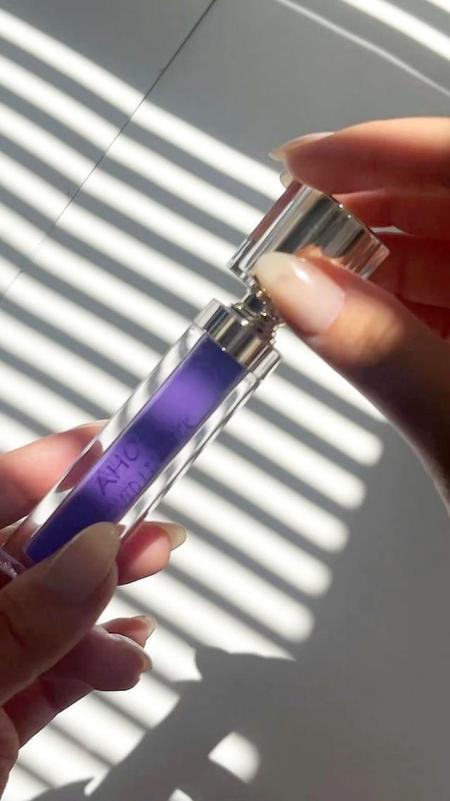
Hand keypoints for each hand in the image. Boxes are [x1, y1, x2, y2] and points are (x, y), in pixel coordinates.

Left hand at [0, 422, 185, 794]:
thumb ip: (24, 618)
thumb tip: (91, 552)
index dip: (40, 467)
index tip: (100, 443)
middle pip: (25, 553)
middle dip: (90, 535)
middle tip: (145, 518)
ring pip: (49, 611)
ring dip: (105, 603)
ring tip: (150, 587)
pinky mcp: (0, 708)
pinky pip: (56, 667)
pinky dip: (98, 657)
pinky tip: (131, 648)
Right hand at [256, 117, 449, 504]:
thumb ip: (378, 352)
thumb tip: (290, 288)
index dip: (383, 152)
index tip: (302, 163)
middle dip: (359, 209)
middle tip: (283, 232)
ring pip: (444, 253)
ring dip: (365, 260)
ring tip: (298, 277)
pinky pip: (444, 302)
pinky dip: (388, 304)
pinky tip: (342, 312)